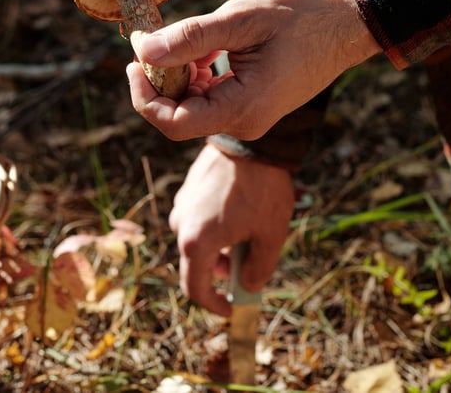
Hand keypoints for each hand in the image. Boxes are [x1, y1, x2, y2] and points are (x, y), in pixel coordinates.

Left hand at [126, 0, 379, 140]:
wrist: (347, 25)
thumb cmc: (302, 17)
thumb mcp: (241, 20)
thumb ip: (191, 38)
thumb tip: (144, 51)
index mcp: (244, 108)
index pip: (174, 123)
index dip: (145, 97)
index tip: (135, 61)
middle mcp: (246, 122)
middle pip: (179, 117)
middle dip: (160, 82)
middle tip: (153, 41)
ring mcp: (250, 118)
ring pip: (193, 108)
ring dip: (179, 76)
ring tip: (188, 39)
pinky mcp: (252, 107)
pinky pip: (211, 100)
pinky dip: (198, 76)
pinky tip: (205, 50)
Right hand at [169, 144, 294, 315]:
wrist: (251, 142)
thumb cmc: (262, 190)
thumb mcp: (270, 235)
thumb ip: (258, 269)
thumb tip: (248, 287)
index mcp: (196, 243)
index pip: (195, 289)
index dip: (214, 305)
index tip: (232, 309)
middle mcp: (181, 226)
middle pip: (196, 264)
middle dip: (222, 273)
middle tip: (249, 266)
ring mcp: (182, 206)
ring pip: (197, 241)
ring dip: (219, 249)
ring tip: (250, 235)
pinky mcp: (187, 191)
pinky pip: (198, 220)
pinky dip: (215, 228)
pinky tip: (240, 215)